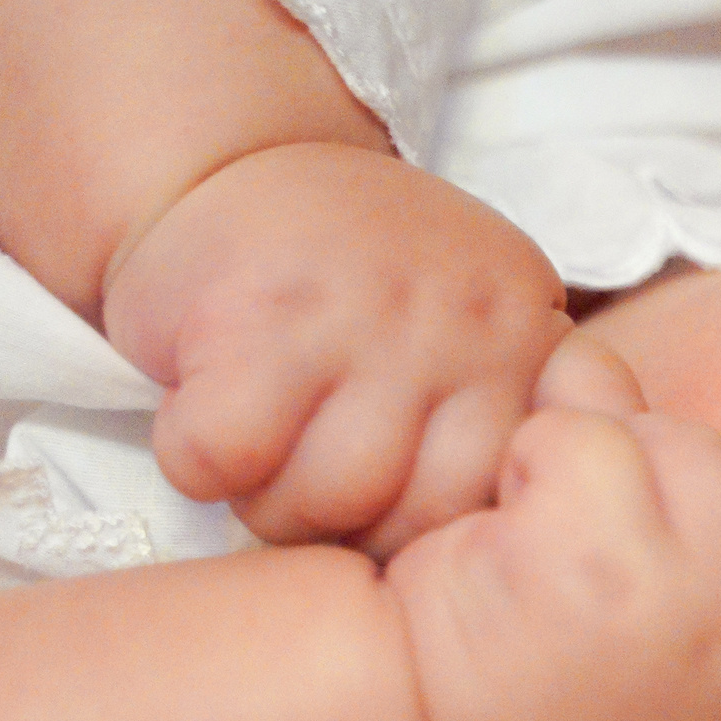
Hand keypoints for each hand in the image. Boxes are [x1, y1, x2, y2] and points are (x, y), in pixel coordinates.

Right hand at [103, 143, 574, 555]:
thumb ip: (500, 422)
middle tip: (302, 464)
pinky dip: (193, 457)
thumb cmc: (347, 285)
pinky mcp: (257, 316)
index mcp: (528, 336)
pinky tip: (203, 405)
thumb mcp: (469, 332)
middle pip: (407, 520)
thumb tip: (494, 557)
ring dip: (262, 496)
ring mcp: (365, 313)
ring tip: (259, 440)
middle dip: (339, 523)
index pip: (493, 504)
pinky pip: (223, 459)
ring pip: (319, 500)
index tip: (378, 483)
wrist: (232, 164)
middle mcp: (465, 321)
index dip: (417, 521)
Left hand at [386, 406, 720, 720]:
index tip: (719, 540)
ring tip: (537, 558)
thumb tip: (595, 361)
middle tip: (582, 569)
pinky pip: (581, 437)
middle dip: (663, 484)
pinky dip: (527, 465)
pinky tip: (498, 545)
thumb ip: (680, 513)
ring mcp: (696, 605)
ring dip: (591, 472)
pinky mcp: (600, 566)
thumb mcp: (654, 648)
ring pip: (672, 444)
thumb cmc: (537, 718)